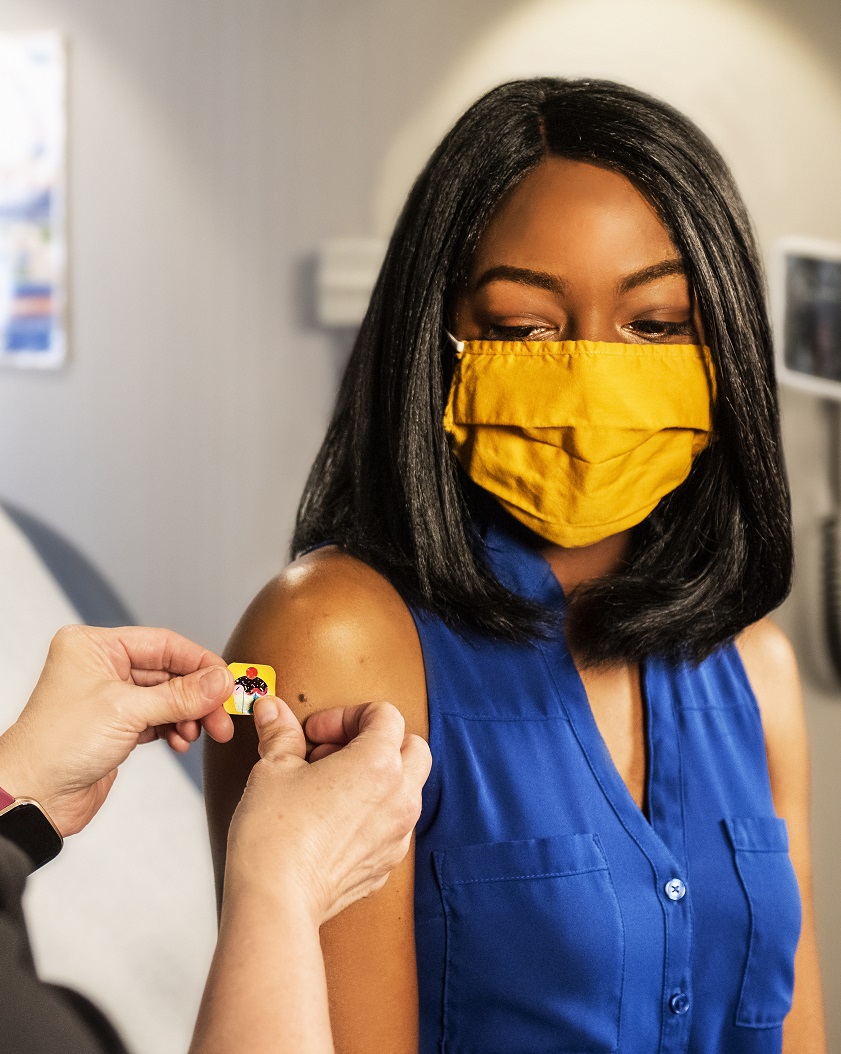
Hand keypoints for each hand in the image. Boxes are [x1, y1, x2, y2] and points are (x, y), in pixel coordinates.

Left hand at [0, 625, 234, 835]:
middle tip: (221, 715)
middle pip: (169, 672)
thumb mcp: (127, 712)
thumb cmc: (57, 747)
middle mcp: (101, 667)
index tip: (226, 682)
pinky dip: (174, 728)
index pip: (163, 644)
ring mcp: (109, 697)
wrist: (34, 798)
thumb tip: (220, 681)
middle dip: (198, 696)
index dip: (199, 663)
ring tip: (201, 733)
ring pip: (167, 697)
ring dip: (189, 715)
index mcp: (95, 647)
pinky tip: (181, 741)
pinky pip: (158, 718)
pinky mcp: (116, 726)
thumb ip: (181, 695)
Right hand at [224, 697, 430, 924]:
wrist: (275, 902)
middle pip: (412, 747)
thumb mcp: (273, 769)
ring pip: (407, 788)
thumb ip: (281, 733)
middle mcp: (400, 797)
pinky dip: (373, 813)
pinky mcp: (387, 864)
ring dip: (377, 777)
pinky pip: (393, 825)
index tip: (316, 733)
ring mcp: (398, 834)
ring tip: (329, 787)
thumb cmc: (275, 835)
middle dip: (376, 741)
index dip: (346, 715)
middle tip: (332, 753)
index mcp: (379, 764)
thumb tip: (273, 710)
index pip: (385, 715)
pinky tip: (333, 821)